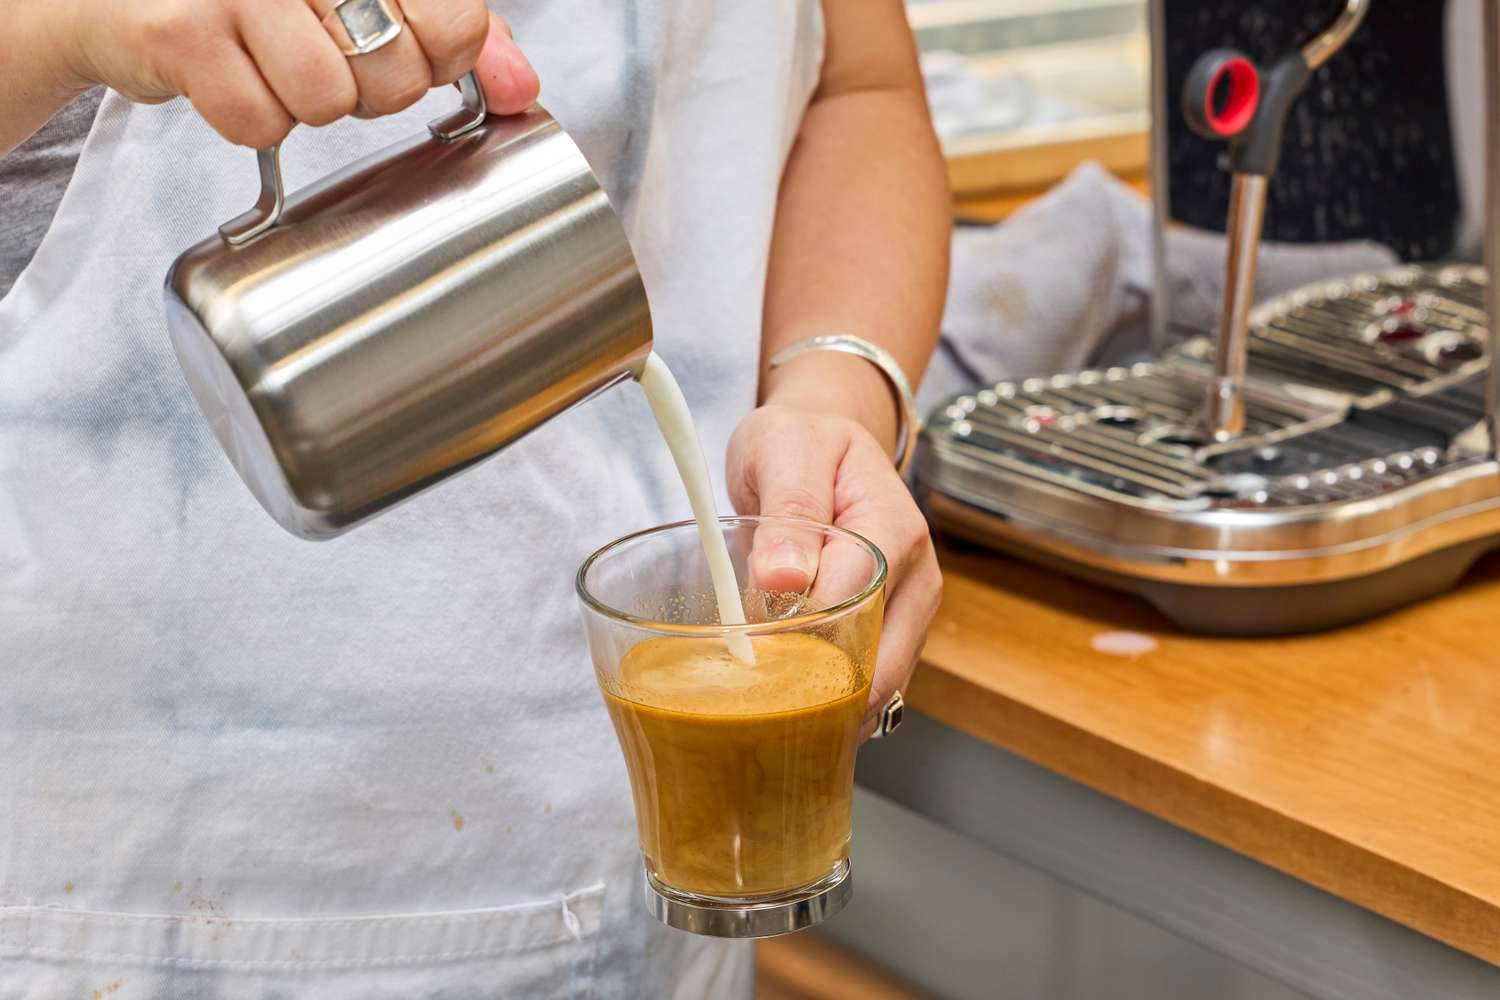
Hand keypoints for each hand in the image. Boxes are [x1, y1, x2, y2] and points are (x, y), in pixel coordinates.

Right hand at [52, 0, 538, 146]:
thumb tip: (522, 89)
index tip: (402, 50)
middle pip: (398, 73)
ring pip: (328, 102)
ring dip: (304, 105)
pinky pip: (259, 120)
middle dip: (370, 90)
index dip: (436, 61)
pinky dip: (247, 118)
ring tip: (271, 64)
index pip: (457, 23)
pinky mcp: (184, 30)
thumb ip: (456, 35)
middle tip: (324, 58)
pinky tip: (228, 77)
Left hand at [727, 354, 941, 740]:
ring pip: (881, 684)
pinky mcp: (894, 630)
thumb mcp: (782, 451)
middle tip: (759, 715)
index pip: (852, 606)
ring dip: (831, 708)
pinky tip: (797, 716)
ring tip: (774, 724)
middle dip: (823, 696)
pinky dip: (836, 703)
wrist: (823, 438)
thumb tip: (783, 581)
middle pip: (880, 663)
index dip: (800, 637)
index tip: (749, 655)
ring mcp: (910, 608)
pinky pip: (872, 682)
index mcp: (893, 530)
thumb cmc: (800, 441)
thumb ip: (788, 511)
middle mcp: (917, 576)